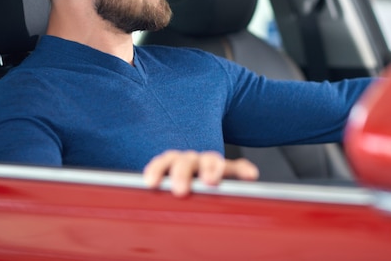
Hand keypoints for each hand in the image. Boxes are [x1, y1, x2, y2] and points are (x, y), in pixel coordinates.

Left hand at [143, 150, 258, 196]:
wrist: (196, 192)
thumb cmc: (179, 200)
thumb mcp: (166, 200)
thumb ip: (159, 206)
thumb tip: (140, 229)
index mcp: (173, 164)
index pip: (164, 162)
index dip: (157, 170)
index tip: (150, 183)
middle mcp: (191, 161)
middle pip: (185, 160)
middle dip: (181, 173)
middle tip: (179, 190)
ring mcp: (210, 164)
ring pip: (210, 159)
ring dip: (210, 169)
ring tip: (211, 181)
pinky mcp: (229, 170)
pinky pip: (237, 166)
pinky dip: (243, 170)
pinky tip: (250, 176)